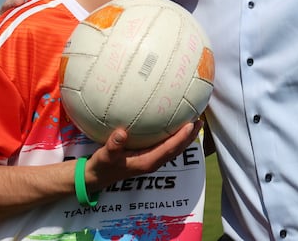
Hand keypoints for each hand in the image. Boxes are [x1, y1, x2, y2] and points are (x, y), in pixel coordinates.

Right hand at [84, 120, 203, 189]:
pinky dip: (174, 137)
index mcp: (146, 162)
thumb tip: (121, 133)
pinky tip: (174, 124)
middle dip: (189, 136)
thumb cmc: (102, 166)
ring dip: (185, 137)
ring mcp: (151, 160)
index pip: (168, 149)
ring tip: (194, 122)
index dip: (181, 138)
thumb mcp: (104, 156)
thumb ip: (113, 146)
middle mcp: (153, 162)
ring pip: (173, 148)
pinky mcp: (148, 156)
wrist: (97, 176)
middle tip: (200, 120)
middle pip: (177, 149)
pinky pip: (166, 146)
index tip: (190, 125)